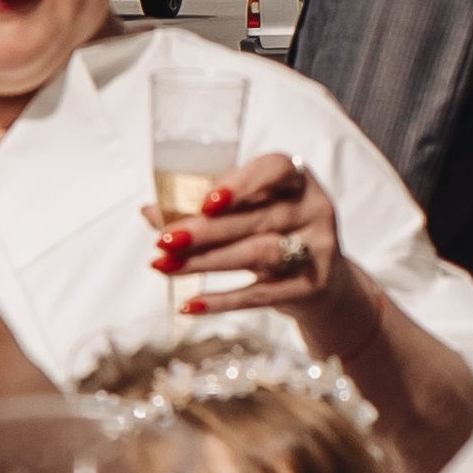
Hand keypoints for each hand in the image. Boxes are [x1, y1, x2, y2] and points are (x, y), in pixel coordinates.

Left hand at [152, 154, 375, 348]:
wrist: (323, 283)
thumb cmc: (275, 234)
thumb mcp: (249, 213)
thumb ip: (202, 208)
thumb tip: (149, 212)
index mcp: (299, 179)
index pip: (276, 168)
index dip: (241, 183)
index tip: (205, 202)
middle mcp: (315, 210)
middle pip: (257, 218)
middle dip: (204, 231)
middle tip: (163, 240)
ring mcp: (318, 250)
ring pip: (257, 254)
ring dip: (205, 262)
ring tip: (165, 267)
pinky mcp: (311, 287)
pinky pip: (260, 295)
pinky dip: (222, 300)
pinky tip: (190, 304)